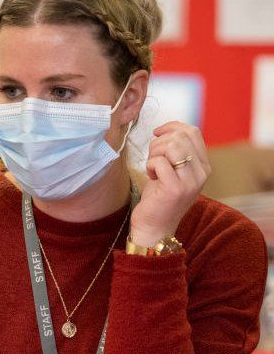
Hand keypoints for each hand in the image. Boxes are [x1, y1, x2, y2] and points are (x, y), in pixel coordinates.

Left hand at [130, 121, 209, 246]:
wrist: (155, 226)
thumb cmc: (159, 196)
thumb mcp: (174, 171)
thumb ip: (177, 152)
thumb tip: (168, 129)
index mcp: (203, 166)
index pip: (193, 132)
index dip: (172, 127)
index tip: (158, 133)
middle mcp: (202, 173)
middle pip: (180, 137)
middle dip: (159, 142)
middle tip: (153, 158)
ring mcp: (190, 181)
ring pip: (171, 147)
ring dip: (154, 153)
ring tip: (152, 167)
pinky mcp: (174, 189)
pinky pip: (159, 162)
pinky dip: (149, 165)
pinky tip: (151, 176)